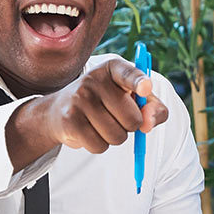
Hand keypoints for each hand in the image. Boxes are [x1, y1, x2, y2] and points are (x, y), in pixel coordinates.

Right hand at [7, 59, 169, 161]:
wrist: (60, 110)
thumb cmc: (106, 103)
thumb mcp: (133, 99)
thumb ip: (153, 108)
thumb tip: (148, 124)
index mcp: (114, 67)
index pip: (129, 74)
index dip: (140, 82)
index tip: (146, 89)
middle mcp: (94, 79)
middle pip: (133, 120)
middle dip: (130, 126)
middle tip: (115, 116)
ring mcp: (80, 98)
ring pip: (118, 136)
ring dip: (114, 137)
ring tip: (100, 123)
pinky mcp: (70, 120)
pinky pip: (100, 146)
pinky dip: (99, 145)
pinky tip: (88, 131)